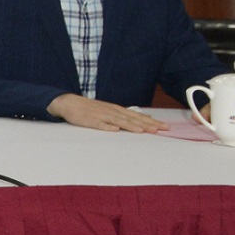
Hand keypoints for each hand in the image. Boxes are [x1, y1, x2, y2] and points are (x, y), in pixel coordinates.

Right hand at [48, 94, 171, 132]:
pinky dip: (107, 127)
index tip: (165, 127)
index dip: (152, 121)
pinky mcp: (90, 120)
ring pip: (119, 121)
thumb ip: (127, 114)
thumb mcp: (111, 109)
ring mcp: (101, 116)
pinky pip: (99, 124)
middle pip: (132, 119)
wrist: (69, 103)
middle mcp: (112, 111)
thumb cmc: (91, 108)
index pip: (138, 116)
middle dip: (147, 124)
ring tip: (142, 131)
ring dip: (131, 126)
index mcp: (117, 109)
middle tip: (161, 130)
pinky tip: (114, 130)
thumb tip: (145, 116)